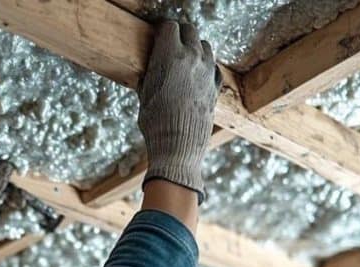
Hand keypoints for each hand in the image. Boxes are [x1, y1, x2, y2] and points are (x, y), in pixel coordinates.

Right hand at [138, 21, 220, 203]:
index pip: (169, 26)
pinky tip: (197, 76)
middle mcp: (192, 58)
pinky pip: (214, 67)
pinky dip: (206, 67)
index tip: (157, 35)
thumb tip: (150, 66)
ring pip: (205, 46)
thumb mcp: (144, 95)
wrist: (178, 147)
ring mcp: (207, 71)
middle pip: (190, 30)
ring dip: (195, 48)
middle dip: (180, 34)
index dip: (161, 29)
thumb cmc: (155, 124)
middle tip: (171, 42)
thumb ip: (150, 74)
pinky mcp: (215, 86)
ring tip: (184, 59)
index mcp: (170, 55)